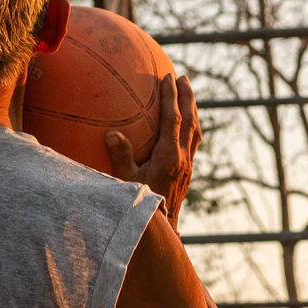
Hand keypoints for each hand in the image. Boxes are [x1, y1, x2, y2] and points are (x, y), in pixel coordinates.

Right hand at [105, 73, 200, 230]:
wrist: (160, 230)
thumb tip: (112, 133)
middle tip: (183, 77)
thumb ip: (120, 157)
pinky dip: (191, 125)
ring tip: (187, 93)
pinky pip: (194, 141)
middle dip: (187, 97)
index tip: (168, 77)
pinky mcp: (187, 172)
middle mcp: (183, 158)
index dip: (171, 97)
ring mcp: (187, 165)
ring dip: (192, 109)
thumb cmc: (139, 205)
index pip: (173, 120)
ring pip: (195, 131)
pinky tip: (184, 122)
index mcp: (169, 157)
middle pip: (190, 121)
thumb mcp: (124, 181)